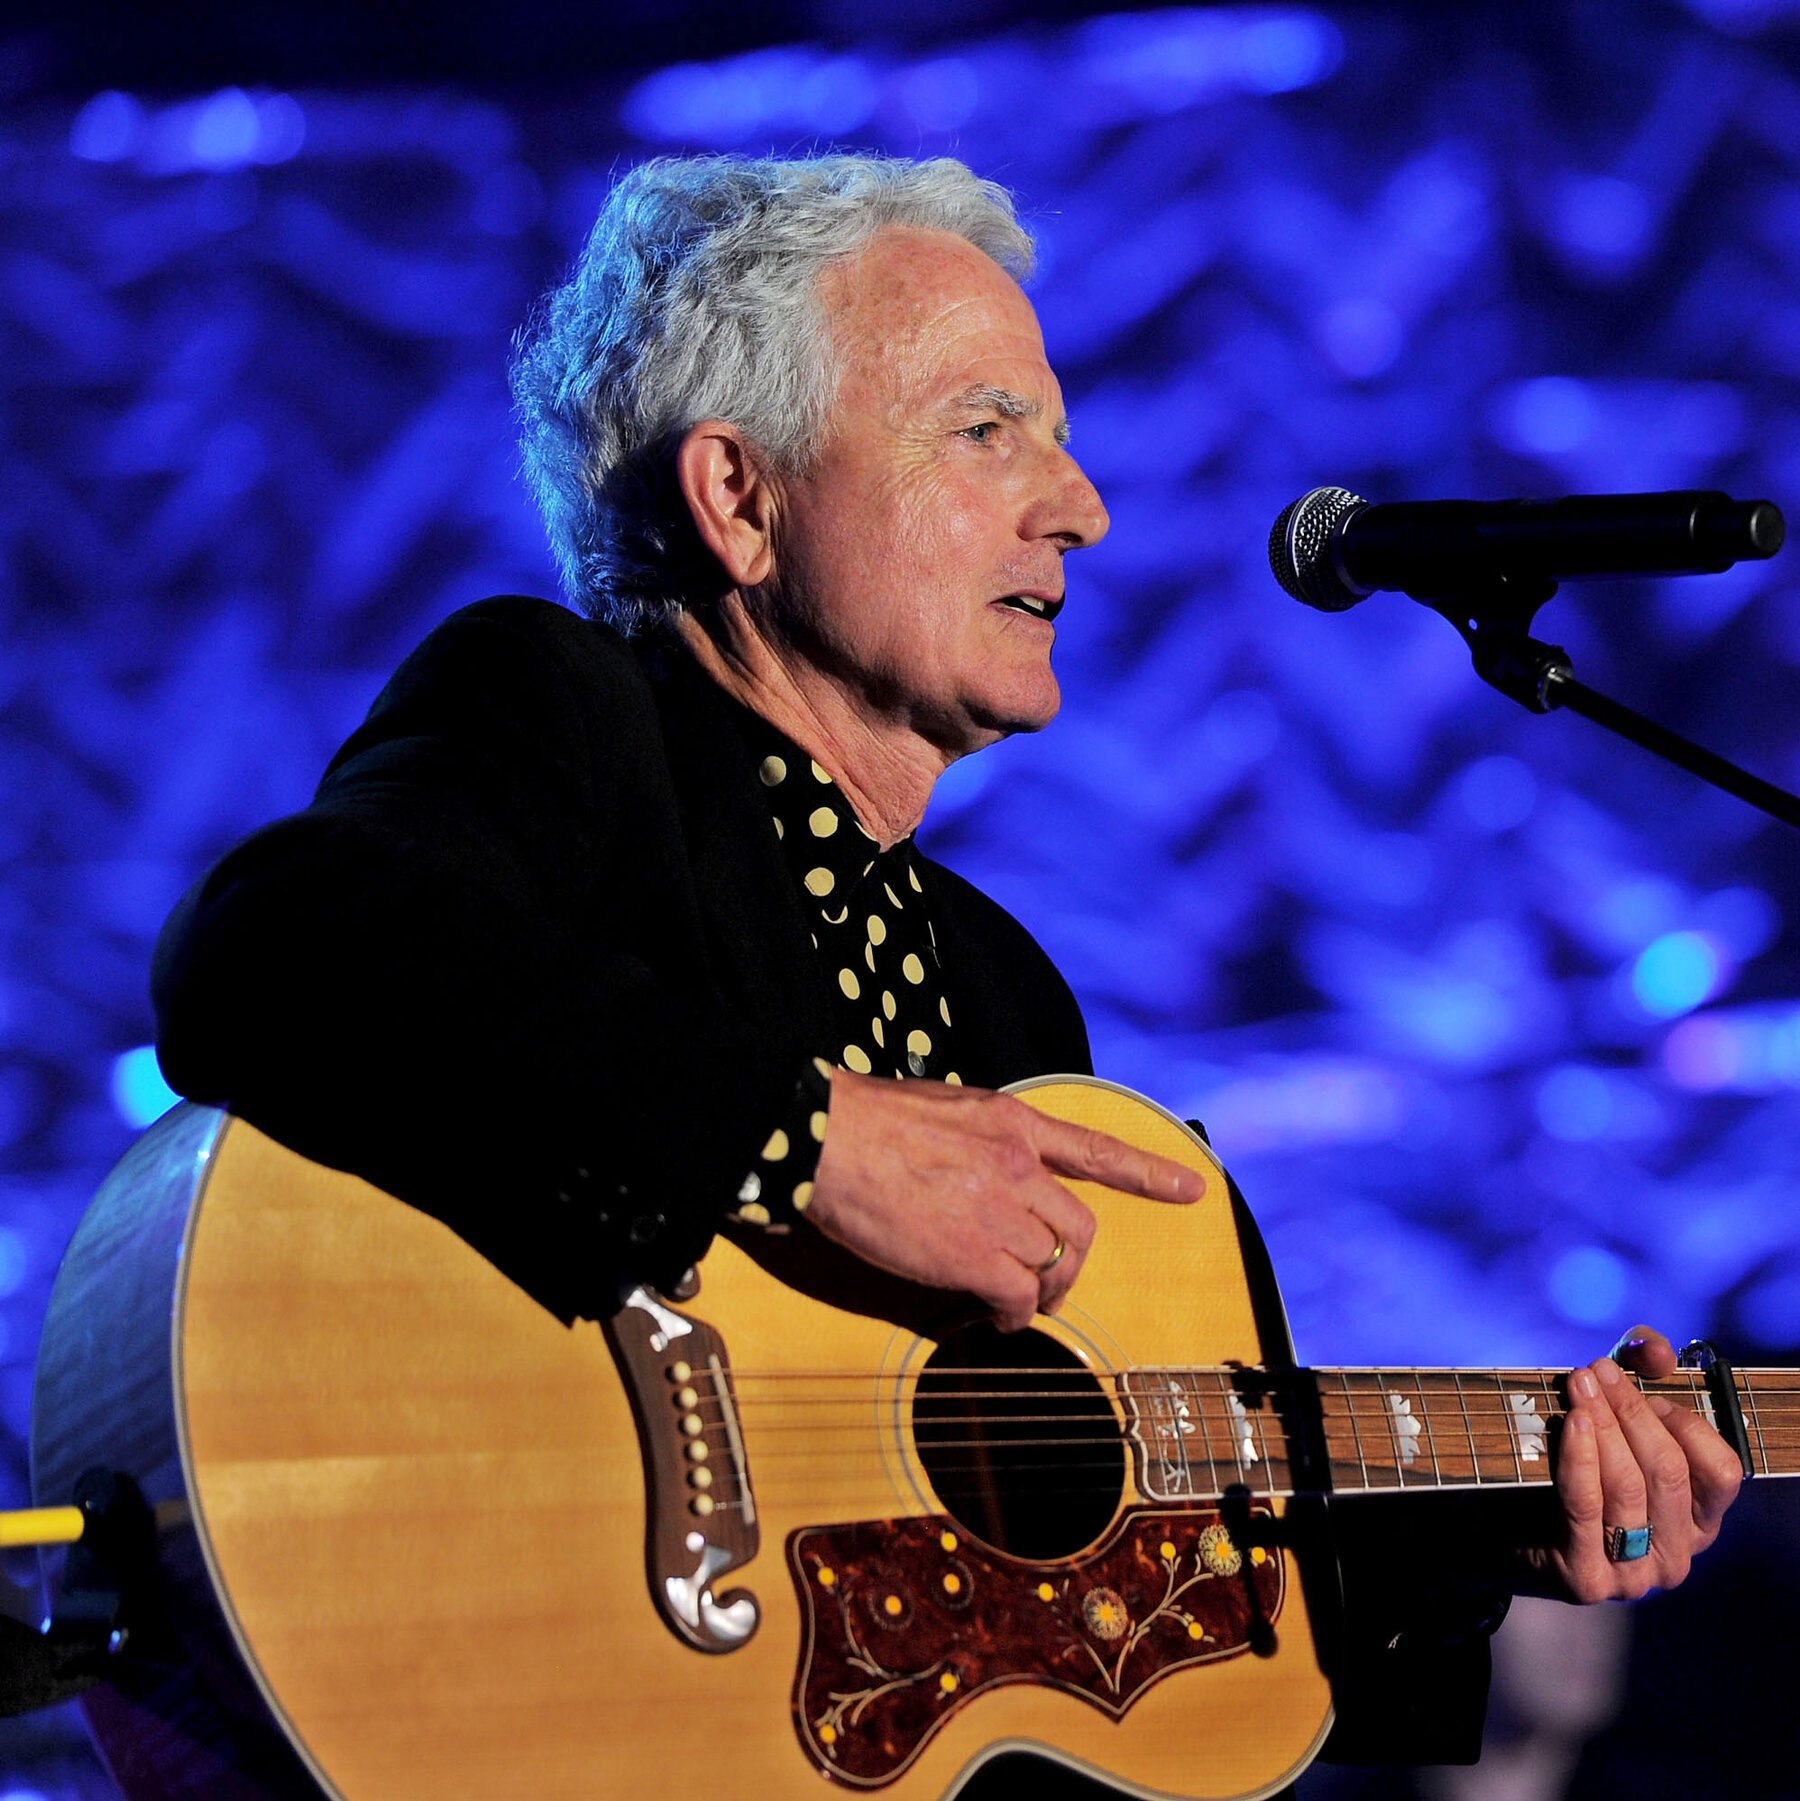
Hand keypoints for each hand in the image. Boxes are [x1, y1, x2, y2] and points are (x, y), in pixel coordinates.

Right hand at [806, 1070, 1204, 1330]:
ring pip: (1047, 1267)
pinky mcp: (973, 1256)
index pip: (1094, 1150)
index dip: (1149, 1174)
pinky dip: (1010, 1316)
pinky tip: (990, 1316)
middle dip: (1071, 1266)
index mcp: (1011, 1123)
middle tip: (1051, 1287)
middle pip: (1079, 1229)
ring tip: (1008, 1304)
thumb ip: (980, 1141)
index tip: (1194, 1187)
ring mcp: (1000, 1212)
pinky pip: (1016, 1299)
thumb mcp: (944, 1109)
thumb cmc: (865, 1124)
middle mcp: (1018, 1166)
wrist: (825, 1140)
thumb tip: (981, 1176)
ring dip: (1036, 1294)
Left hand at [1515, 1324, 1743, 1601]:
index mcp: (1697, 1523)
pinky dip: (1579, 1457)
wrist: (1499, 1533)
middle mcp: (1676, 1557)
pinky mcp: (1587, 1579)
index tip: (1646, 1389)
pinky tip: (1571, 1421)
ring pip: (1628, 1486)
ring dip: (1603, 1426)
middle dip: (1631, 1411)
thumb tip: (1656, 1350)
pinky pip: (1587, 1505)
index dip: (1687, 1423)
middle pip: (1668, 1471)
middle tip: (1596, 1370)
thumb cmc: (1567, 1470)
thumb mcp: (1610, 1421)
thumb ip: (1638, 1376)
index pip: (1722, 1472)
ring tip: (1578, 1384)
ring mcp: (1634, 1575)